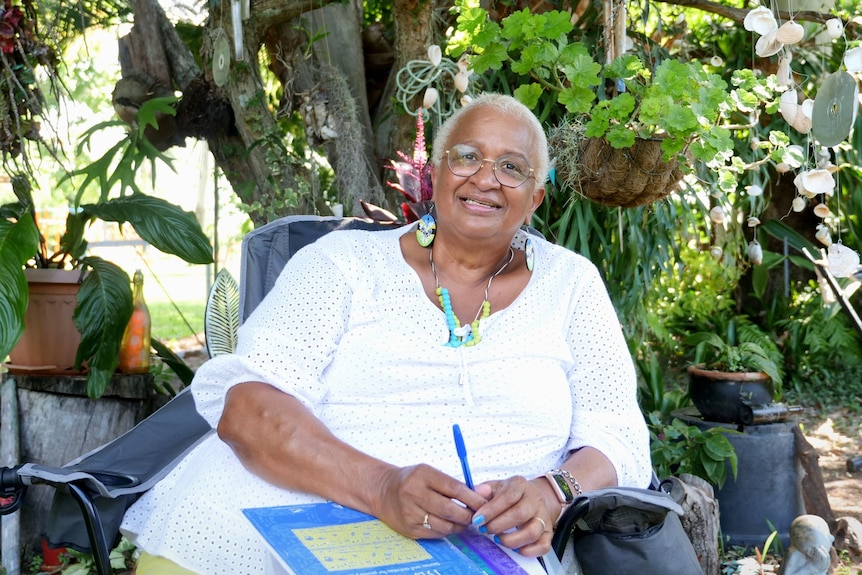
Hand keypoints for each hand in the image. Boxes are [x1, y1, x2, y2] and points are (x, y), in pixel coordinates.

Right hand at [372, 463, 487, 539]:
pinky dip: (447, 531)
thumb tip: (485, 493)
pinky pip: (435, 533)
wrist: (382, 491)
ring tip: (464, 521)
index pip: (454, 488)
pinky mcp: (409, 528)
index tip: (484, 503)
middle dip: (468, 515)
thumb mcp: (431, 474)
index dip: (472, 498)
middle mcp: (414, 493)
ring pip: (444, 525)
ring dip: (459, 526)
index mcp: (423, 475)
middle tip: (476, 515)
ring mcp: (410, 512)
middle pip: (449, 509)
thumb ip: (456, 484)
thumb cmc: (412, 480)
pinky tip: (450, 525)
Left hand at [471, 476, 555, 556]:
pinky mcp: (548, 532)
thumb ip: (484, 490)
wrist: (531, 497)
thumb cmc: (509, 494)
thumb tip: (476, 493)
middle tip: (485, 529)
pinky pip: (543, 546)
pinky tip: (514, 548)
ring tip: (498, 539)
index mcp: (520, 485)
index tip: (477, 520)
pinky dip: (528, 551)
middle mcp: (535, 500)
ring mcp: (543, 516)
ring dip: (511, 540)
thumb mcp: (496, 486)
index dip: (491, 510)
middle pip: (520, 515)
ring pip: (532, 532)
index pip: (508, 497)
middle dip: (498, 525)